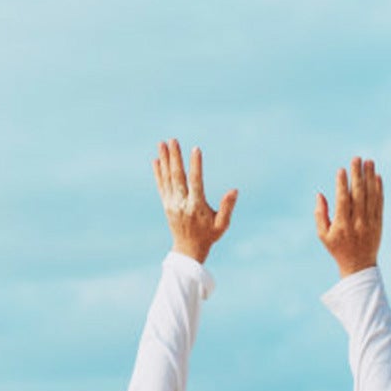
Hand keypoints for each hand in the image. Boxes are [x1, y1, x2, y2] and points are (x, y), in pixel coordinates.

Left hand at [153, 139, 236, 263]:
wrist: (188, 250)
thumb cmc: (209, 235)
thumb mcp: (222, 224)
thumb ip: (227, 207)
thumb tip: (234, 190)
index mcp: (196, 207)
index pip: (195, 182)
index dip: (196, 165)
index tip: (196, 149)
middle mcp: (181, 204)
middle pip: (177, 177)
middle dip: (175, 157)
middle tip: (173, 140)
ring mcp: (172, 204)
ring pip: (167, 178)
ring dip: (165, 160)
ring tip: (162, 143)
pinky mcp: (166, 205)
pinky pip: (161, 186)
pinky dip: (158, 173)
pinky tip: (156, 160)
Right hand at [315, 157, 382, 276]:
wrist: (359, 265)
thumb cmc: (337, 248)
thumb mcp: (323, 235)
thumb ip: (320, 215)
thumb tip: (320, 194)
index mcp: (342, 225)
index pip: (343, 201)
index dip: (342, 185)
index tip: (341, 170)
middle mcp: (357, 223)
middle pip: (358, 195)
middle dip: (357, 175)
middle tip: (357, 158)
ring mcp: (370, 223)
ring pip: (371, 196)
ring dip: (370, 177)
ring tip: (369, 162)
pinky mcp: (378, 223)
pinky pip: (379, 203)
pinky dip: (379, 189)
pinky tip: (377, 176)